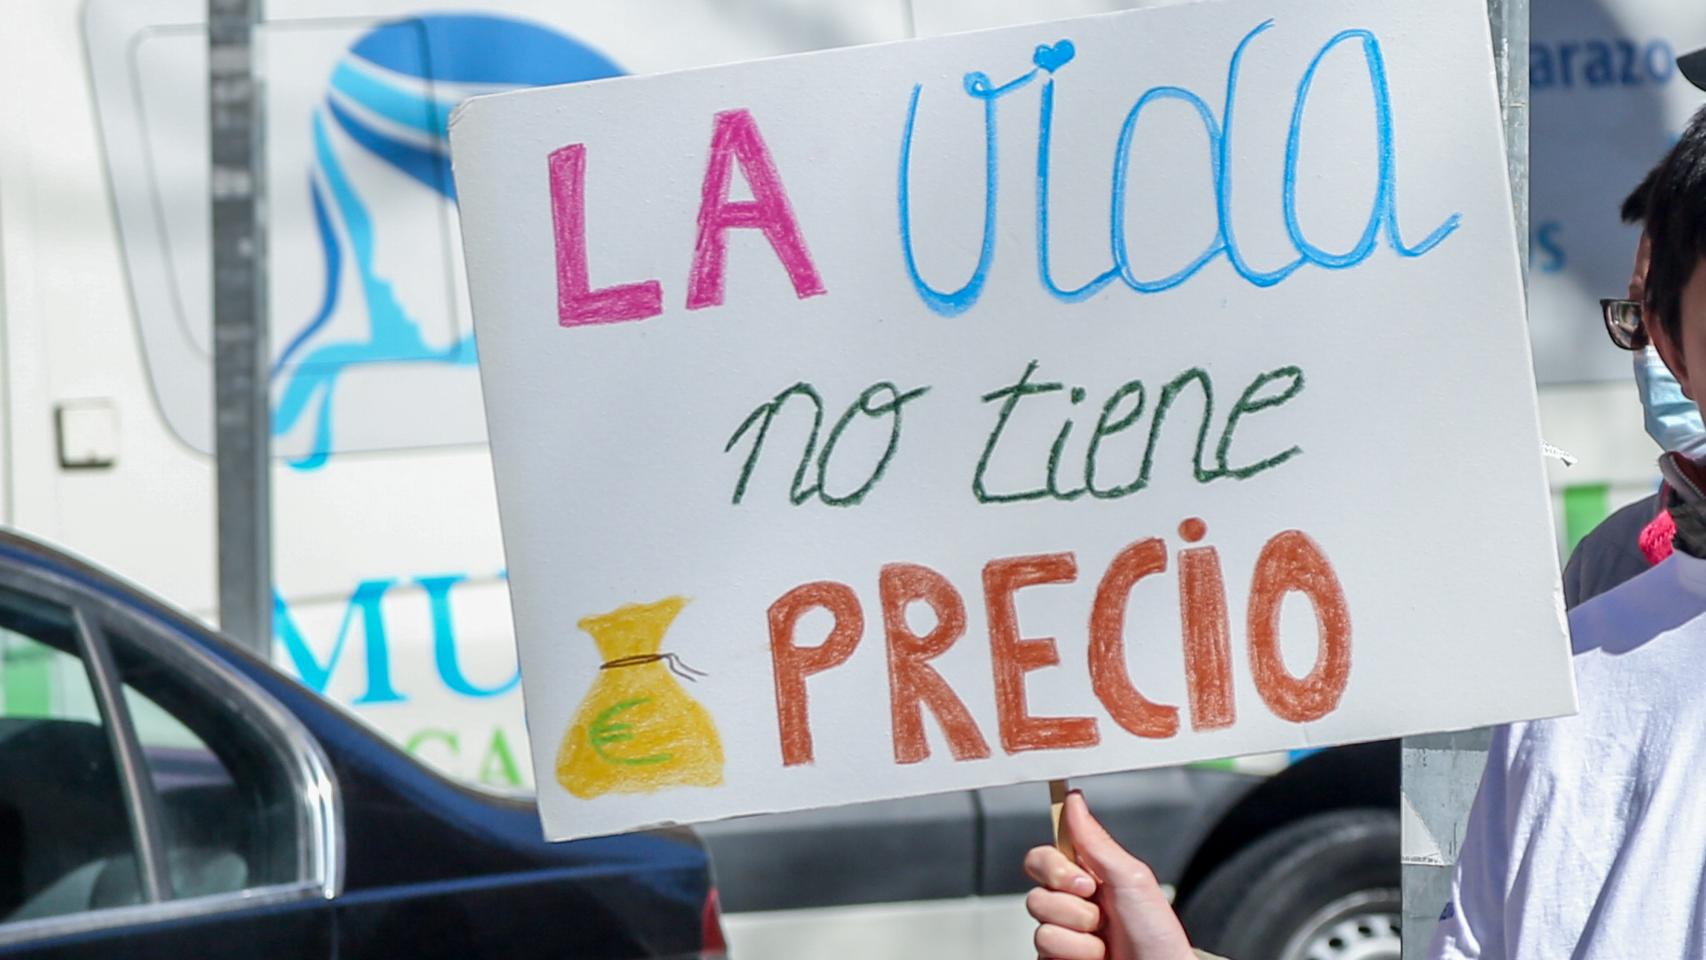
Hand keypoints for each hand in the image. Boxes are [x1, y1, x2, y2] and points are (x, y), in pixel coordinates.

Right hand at [1024, 790, 1196, 959]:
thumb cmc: (1157, 935)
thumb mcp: (1132, 879)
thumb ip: (1097, 842)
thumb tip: (1074, 801)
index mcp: (1085, 879)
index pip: (1042, 860)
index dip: (1053, 868)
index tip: (1084, 881)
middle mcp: (1070, 906)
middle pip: (1036, 894)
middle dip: (1073, 908)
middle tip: (1101, 916)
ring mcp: (1063, 937)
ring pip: (1042, 928)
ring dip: (1080, 938)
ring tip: (1105, 943)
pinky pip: (1044, 953)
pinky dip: (1075, 955)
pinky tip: (1096, 958)